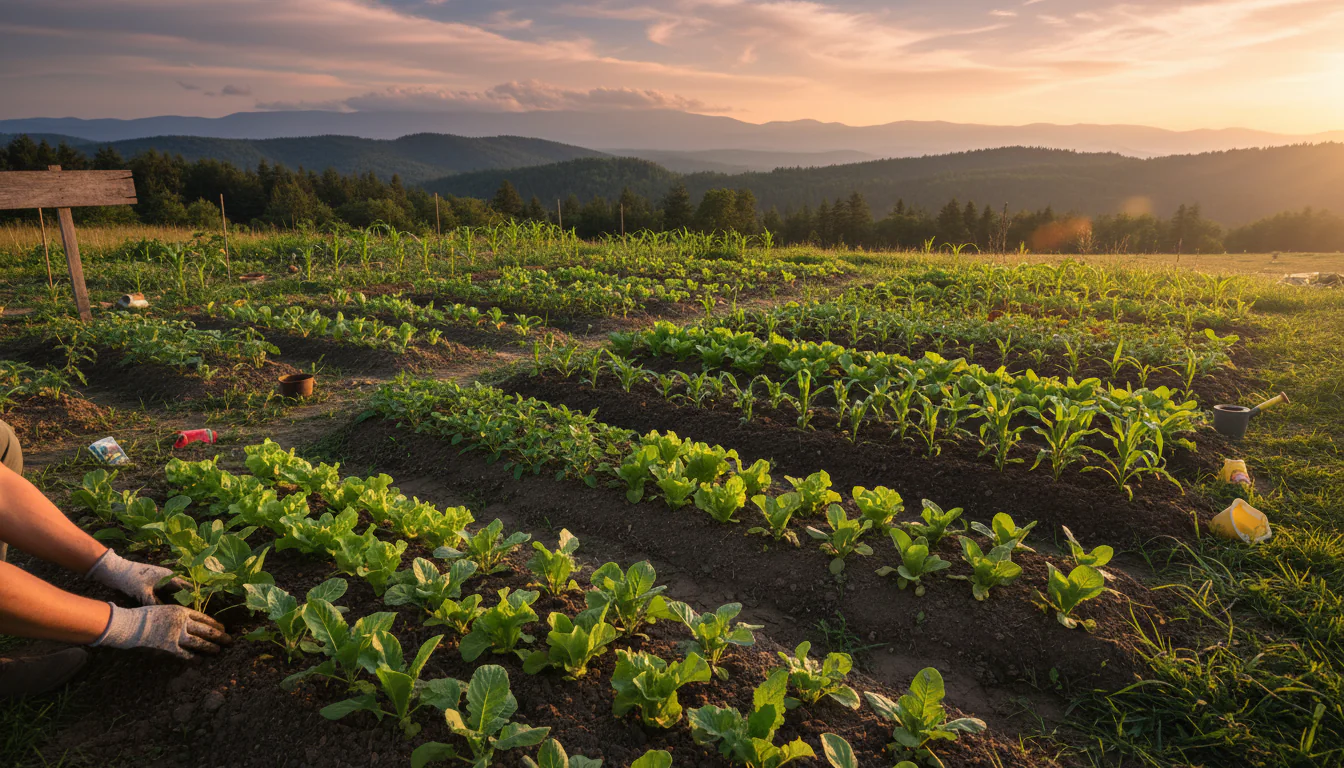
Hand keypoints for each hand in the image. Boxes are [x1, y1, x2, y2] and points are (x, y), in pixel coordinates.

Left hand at [86, 549, 185, 604]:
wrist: (115, 570)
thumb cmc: (131, 579)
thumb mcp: (143, 593)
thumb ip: (155, 603)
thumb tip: (164, 614)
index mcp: (168, 576)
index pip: (185, 587)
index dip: (191, 597)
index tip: (196, 607)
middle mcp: (166, 577)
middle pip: (180, 589)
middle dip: (184, 600)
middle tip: (188, 613)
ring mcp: (159, 579)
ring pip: (172, 591)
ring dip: (174, 600)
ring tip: (177, 613)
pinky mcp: (152, 583)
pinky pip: (163, 592)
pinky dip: (165, 599)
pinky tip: (164, 609)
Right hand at [92, 604, 231, 658]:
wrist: (130, 624)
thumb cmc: (145, 616)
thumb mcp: (166, 610)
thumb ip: (179, 616)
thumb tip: (190, 623)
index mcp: (181, 611)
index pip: (204, 617)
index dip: (215, 623)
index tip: (224, 627)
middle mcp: (181, 622)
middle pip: (206, 629)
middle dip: (220, 635)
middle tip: (230, 640)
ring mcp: (175, 634)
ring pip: (199, 641)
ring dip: (210, 647)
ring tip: (219, 651)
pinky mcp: (168, 647)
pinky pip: (185, 654)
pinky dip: (194, 657)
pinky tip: (200, 660)